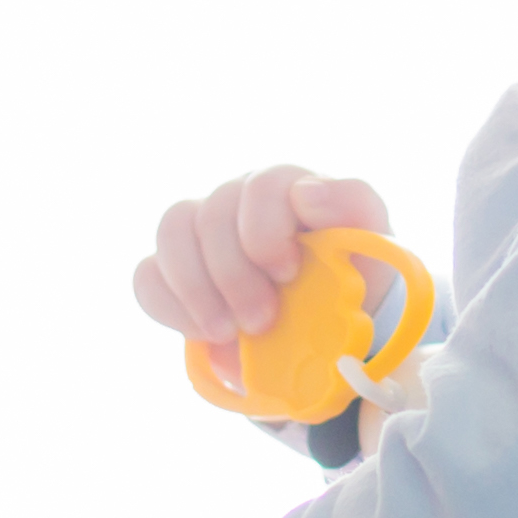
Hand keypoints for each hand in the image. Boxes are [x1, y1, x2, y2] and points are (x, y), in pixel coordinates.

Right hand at [132, 167, 394, 386]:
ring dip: (197, 288)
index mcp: (287, 187)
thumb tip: (307, 194)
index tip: (287, 273)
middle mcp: (239, 198)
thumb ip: (353, 205)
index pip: (263, 186)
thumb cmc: (350, 276)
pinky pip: (148, 276)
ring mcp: (202, 231)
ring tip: (228, 331)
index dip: (267, 229)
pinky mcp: (175, 271)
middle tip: (262, 321)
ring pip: (172, 232)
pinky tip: (203, 332)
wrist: (325, 327)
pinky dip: (171, 306)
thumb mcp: (369, 244)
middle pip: (213, 213)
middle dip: (234, 274)